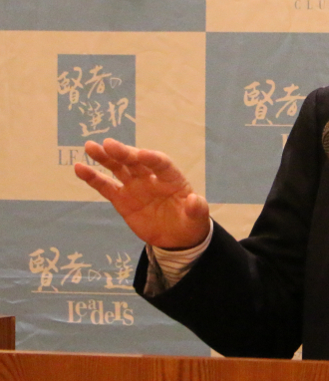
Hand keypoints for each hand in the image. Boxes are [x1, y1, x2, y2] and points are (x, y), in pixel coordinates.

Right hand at [74, 138, 209, 249]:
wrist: (177, 236)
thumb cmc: (190, 221)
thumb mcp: (198, 218)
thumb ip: (196, 208)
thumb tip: (195, 200)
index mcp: (172, 178)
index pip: (161, 163)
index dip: (151, 158)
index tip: (140, 154)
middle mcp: (151, 177)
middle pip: (136, 161)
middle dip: (124, 153)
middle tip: (108, 144)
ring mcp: (135, 186)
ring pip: (118, 168)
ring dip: (105, 158)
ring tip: (90, 147)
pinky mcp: (122, 199)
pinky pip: (105, 186)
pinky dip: (93, 177)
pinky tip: (79, 167)